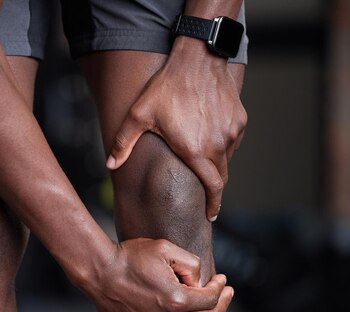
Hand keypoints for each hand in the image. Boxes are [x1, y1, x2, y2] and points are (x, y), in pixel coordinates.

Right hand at [86, 238, 237, 311]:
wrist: (100, 273)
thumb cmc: (130, 258)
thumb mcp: (165, 248)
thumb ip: (191, 263)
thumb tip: (202, 282)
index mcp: (176, 299)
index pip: (210, 298)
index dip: (220, 288)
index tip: (221, 280)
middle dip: (223, 305)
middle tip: (227, 295)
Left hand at [106, 40, 247, 220]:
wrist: (198, 57)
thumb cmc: (167, 87)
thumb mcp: (139, 115)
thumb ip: (124, 143)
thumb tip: (110, 164)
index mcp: (195, 151)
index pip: (213, 187)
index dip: (213, 204)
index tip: (211, 214)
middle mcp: (217, 145)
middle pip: (221, 177)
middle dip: (214, 189)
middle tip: (206, 196)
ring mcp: (231, 132)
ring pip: (227, 157)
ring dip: (216, 164)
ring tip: (202, 161)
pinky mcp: (239, 119)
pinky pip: (232, 139)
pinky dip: (223, 144)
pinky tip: (209, 137)